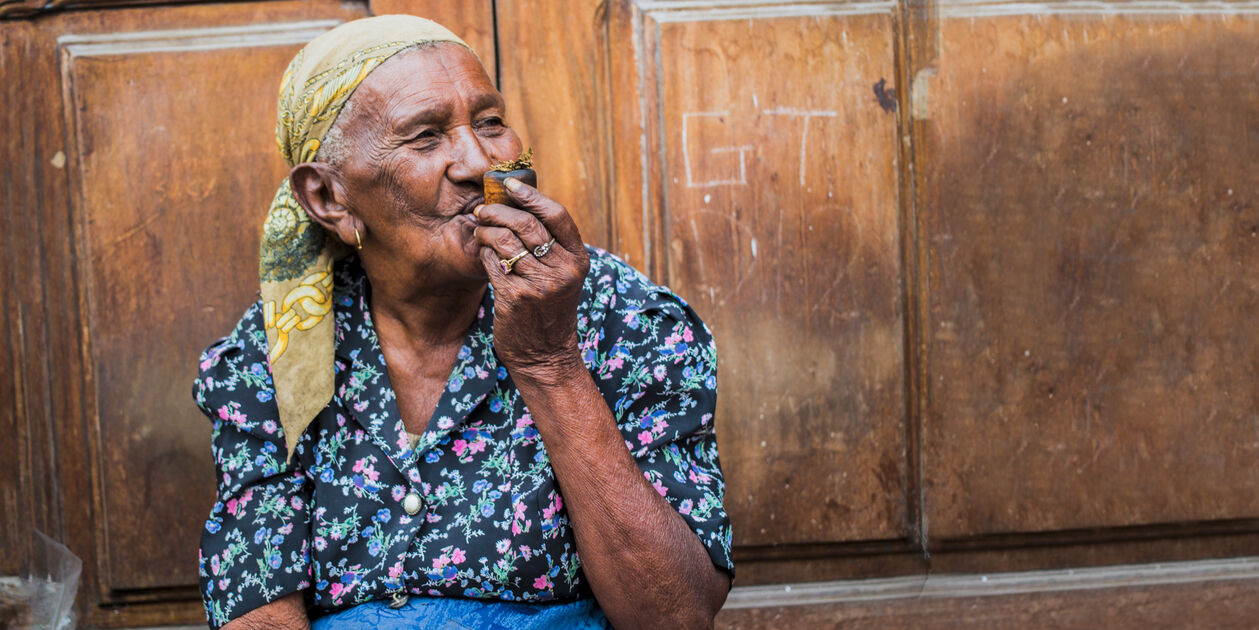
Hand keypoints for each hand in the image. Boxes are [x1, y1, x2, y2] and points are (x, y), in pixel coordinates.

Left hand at [473, 178, 589, 377]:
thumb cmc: (550, 309)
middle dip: (499, 211)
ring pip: (505, 241)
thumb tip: (518, 203)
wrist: (546, 354)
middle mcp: (563, 271)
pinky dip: (484, 254)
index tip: (511, 184)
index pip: (556, 215)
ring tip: (481, 231)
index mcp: (578, 260)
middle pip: (526, 224)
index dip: (532, 195)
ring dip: (486, 231)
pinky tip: (484, 256)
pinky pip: (492, 262)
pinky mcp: (516, 298)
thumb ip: (551, 245)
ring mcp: (540, 285)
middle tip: (483, 210)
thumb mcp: (563, 276)